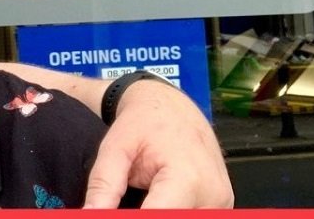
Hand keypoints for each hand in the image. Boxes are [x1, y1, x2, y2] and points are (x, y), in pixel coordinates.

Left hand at [83, 79, 232, 207]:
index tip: (108, 211)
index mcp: (187, 178)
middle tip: (123, 200)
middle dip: (142, 216)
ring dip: (161, 213)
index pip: (157, 217)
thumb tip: (91, 213)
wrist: (172, 106)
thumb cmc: (145, 122)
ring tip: (140, 198)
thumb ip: (103, 185)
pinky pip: (196, 216)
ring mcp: (221, 202)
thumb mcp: (115, 148)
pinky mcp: (223, 206)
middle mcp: (212, 194)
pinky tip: (156, 202)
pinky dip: (173, 212)